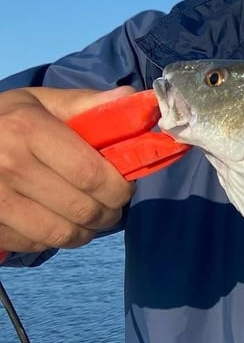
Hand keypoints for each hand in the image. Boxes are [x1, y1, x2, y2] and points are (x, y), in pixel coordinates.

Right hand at [0, 86, 136, 253]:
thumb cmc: (4, 121)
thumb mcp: (38, 102)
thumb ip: (85, 103)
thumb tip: (131, 97)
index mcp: (26, 129)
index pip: (91, 174)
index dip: (119, 187)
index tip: (125, 186)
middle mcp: (7, 166)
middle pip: (83, 209)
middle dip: (110, 212)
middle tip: (111, 205)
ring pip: (62, 234)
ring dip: (86, 231)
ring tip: (89, 217)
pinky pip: (35, 244)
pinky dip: (54, 238)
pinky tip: (55, 220)